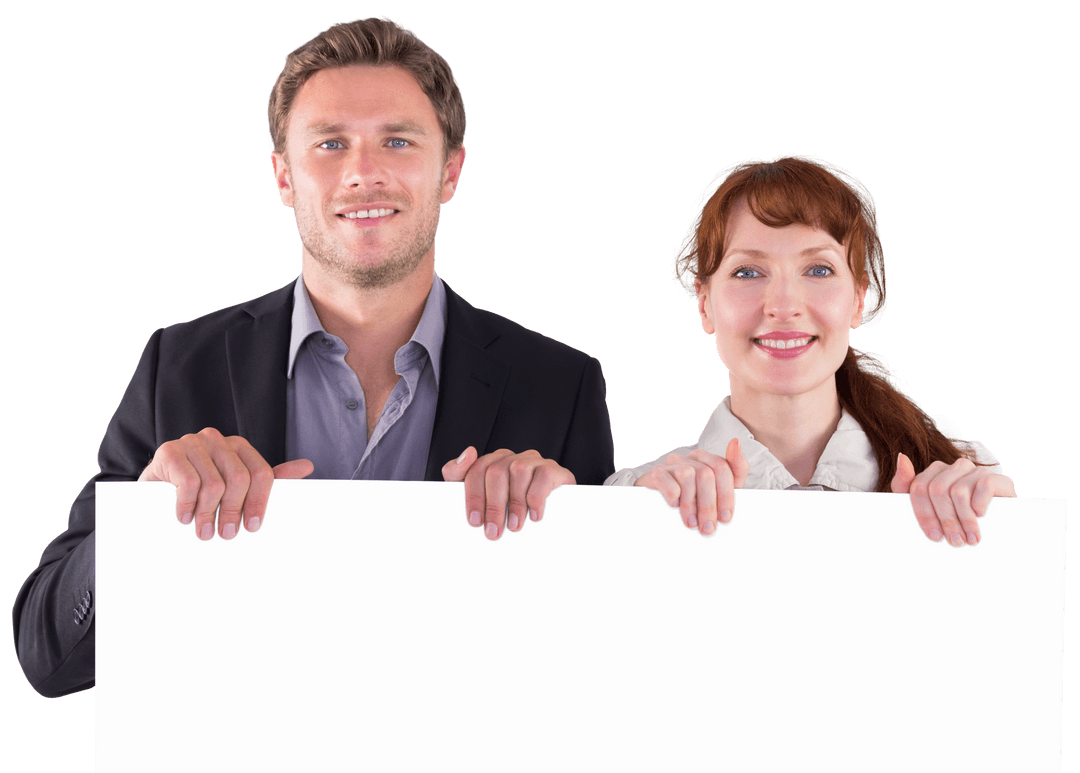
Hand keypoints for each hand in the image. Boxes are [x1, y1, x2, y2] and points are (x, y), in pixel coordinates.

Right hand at [139, 427, 313, 539]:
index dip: (260, 503)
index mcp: (239, 447)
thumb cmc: (199, 490)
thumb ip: (267, 479)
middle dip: (234, 512)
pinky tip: (184, 518)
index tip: (252, 527)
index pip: (261, 473)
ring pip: (214, 484)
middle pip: (240, 479)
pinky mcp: (170, 451)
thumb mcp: (234, 487)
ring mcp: (193, 442)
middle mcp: (217, 440)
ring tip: (203, 532)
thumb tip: (306, 467)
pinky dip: (187, 505)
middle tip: (226, 535)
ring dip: (208, 514)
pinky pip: (188, 482)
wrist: (154, 489)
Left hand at [442, 447, 574, 539]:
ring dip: (515, 503)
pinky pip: (543, 475)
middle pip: (496, 471)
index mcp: (493, 462)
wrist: (555, 519)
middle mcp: (513, 458)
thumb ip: (460, 475)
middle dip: (493, 505)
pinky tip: (535, 515)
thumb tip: (468, 452)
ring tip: (514, 526)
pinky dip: (536, 497)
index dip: (474, 496)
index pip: (477, 469)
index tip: (475, 521)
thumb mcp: (482, 498)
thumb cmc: (511, 509)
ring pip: (519, 470)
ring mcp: (534, 461)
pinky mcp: (554, 469)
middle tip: (494, 531)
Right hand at [633, 438, 748, 535]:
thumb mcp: (720, 490)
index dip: (726, 494)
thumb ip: (736, 469)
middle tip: (707, 528)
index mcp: (708, 460)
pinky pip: (666, 479)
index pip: (722, 467)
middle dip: (709, 505)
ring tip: (691, 523)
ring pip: (687, 475)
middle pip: (706, 474)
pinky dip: (672, 495)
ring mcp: (672, 464)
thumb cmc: (695, 500)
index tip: (725, 518)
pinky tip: (674, 507)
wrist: (660, 510)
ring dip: (691, 504)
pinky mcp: (655, 473)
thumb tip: (736, 441)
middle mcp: (690, 458)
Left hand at [890, 452, 1016, 545]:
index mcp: (936, 471)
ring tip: (970, 539)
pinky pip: (983, 486)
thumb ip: (905, 484)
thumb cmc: (957, 519)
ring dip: (964, 520)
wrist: (1001, 529)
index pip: (919, 487)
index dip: (925, 514)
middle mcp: (956, 467)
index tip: (934, 536)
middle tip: (954, 541)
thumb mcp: (926, 507)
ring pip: (958, 491)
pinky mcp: (997, 478)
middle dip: (944, 520)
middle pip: (937, 490)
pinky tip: (982, 517)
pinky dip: (980, 505)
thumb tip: (902, 456)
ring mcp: (976, 470)